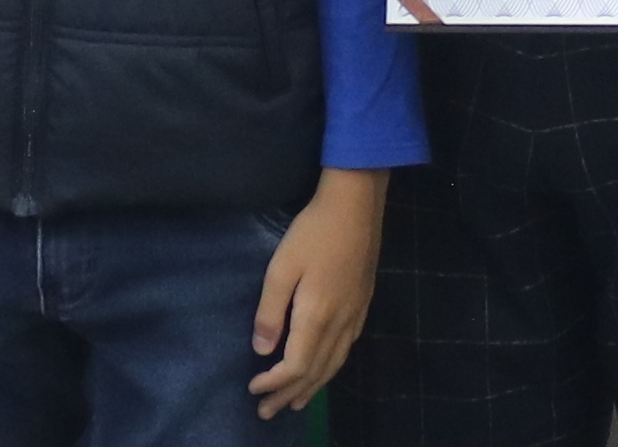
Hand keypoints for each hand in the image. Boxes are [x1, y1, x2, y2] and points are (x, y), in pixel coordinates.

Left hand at [248, 168, 387, 415]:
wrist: (356, 203)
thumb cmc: (314, 231)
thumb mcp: (282, 266)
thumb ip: (270, 311)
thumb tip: (262, 350)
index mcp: (317, 316)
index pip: (296, 366)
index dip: (274, 383)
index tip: (253, 389)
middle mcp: (340, 322)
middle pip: (315, 371)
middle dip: (289, 394)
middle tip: (267, 413)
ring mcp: (355, 313)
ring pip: (334, 363)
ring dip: (313, 387)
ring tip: (296, 403)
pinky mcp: (364, 302)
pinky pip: (347, 347)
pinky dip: (332, 367)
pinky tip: (326, 366)